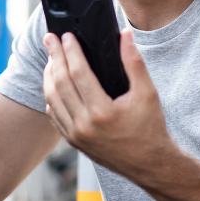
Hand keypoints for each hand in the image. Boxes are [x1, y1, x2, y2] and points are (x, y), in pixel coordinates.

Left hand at [41, 29, 176, 176]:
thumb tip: (125, 35)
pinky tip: (54, 84)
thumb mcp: (148, 93)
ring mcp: (76, 136)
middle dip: (54, 57)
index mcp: (102, 112)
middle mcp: (85, 126)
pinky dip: (51, 96)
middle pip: (60, 83)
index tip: (66, 37)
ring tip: (51, 58)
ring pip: (52, 99)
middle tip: (50, 40)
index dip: (70, 51)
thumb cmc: (150, 129)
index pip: (78, 73)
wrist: (150, 164)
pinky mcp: (74, 142)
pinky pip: (55, 115)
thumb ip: (134, 62)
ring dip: (49, 75)